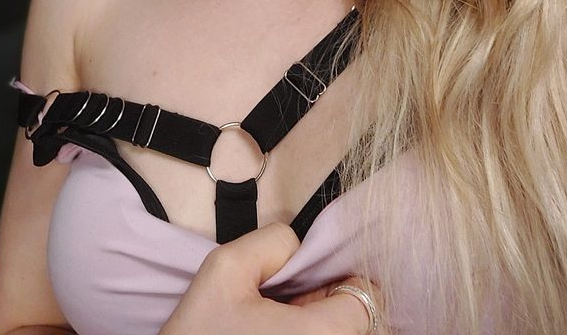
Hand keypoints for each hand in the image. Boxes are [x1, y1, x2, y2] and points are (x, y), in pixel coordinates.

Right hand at [159, 221, 384, 333]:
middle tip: (292, 296)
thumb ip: (273, 241)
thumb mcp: (227, 267)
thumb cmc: (200, 333)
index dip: (346, 280)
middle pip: (356, 323)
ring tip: (280, 318)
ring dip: (322, 322)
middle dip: (332, 301)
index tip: (318, 277)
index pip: (366, 301)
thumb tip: (299, 246)